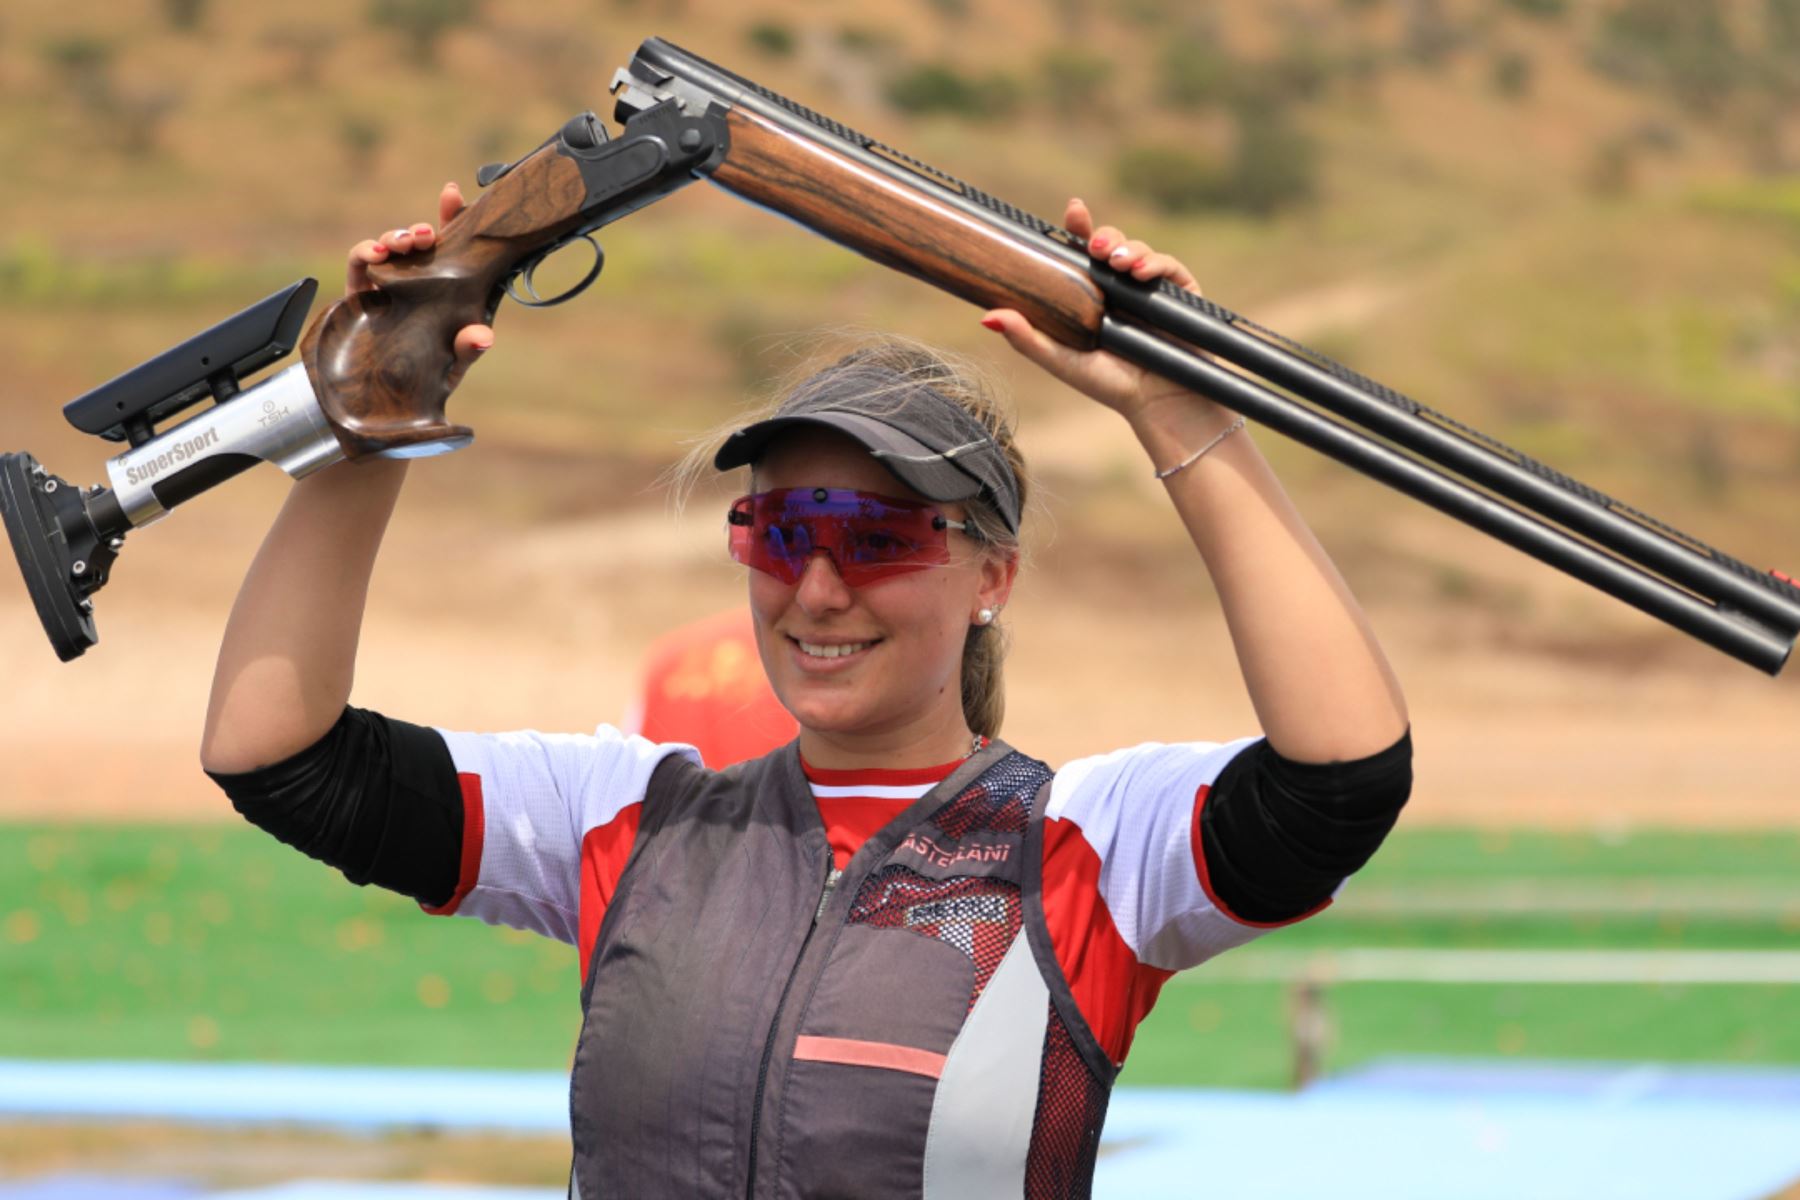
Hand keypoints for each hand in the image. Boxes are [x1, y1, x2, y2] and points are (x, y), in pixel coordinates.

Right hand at [345, 181, 493, 393]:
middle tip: (426, 234)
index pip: (454, 250)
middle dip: (422, 229)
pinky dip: (365, 252)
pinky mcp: (361, 294)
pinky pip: (360, 264)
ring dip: (396, 236)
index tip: (453, 196)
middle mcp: (418, 283)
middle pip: (421, 243)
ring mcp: (389, 286)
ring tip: (403, 243)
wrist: (381, 407)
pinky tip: (375, 254)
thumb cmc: (426, 382)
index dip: (454, 220)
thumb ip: (466, 349)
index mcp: (446, 292)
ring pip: (391, 247)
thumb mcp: (451, 366)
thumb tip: (484, 336)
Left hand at [980, 198, 1223, 425]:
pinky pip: (1170, 267)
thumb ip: (1028, 338)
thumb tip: (986, 317)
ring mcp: (1151, 289)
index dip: (1078, 229)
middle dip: (1104, 236)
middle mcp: (1120, 287)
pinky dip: (1157, 263)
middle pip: (1111, 244)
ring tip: (1119, 263)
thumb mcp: (1062, 361)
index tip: (1074, 211)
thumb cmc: (1110, 385)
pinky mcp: (1181, 295)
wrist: (1159, 404)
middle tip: (1096, 247)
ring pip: (1139, 250)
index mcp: (1091, 295)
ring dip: (1129, 248)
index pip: (1081, 253)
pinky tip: (1143, 273)